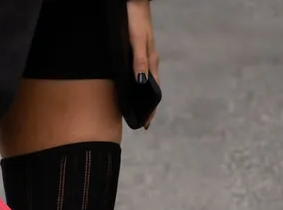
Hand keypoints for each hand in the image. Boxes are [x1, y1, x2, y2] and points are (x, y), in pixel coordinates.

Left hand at [127, 0, 158, 128]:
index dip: (150, 108)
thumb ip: (139, 61)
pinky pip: (137, 74)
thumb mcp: (137, 41)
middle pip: (149, 90)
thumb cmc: (135, 21)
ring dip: (139, 97)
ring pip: (143, 83)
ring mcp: (143, 58)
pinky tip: (128, 89)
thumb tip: (140, 82)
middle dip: (146, 106)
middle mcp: (149, 63)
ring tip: (133, 111)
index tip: (145, 124)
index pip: (154, 91)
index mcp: (151, 63)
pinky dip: (134, 86)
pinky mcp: (136, 53)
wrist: (132, 2)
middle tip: (139, 123)